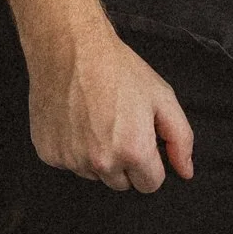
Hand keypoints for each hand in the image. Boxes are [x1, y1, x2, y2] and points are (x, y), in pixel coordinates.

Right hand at [27, 18, 193, 194]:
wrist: (70, 48)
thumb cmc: (118, 69)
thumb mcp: (162, 97)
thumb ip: (180, 139)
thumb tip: (185, 172)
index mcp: (133, 151)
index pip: (150, 185)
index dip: (151, 163)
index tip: (143, 141)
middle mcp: (101, 162)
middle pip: (121, 184)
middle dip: (125, 163)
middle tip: (119, 126)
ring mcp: (71, 159)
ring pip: (94, 175)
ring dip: (97, 157)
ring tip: (95, 120)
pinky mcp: (48, 152)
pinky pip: (67, 163)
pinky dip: (72, 148)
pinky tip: (75, 120)